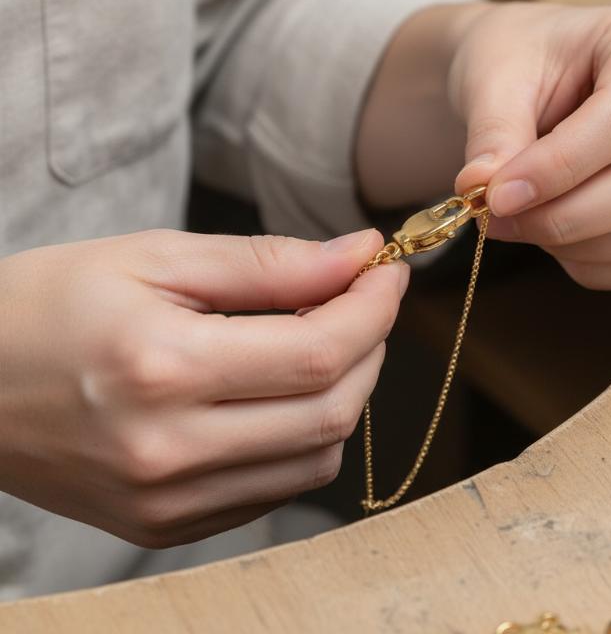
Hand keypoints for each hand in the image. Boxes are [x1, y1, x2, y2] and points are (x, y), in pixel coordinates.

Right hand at [0, 228, 406, 546]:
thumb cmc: (50, 303)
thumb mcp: (155, 258)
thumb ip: (268, 264)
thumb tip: (356, 256)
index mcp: (163, 369)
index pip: (320, 351)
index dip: (373, 307)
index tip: (386, 271)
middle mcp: (169, 451)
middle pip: (331, 409)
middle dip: (371, 346)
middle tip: (363, 299)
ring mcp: (168, 502)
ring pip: (316, 458)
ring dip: (344, 393)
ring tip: (324, 340)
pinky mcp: (165, 526)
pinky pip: (276, 488)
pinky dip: (302, 436)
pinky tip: (282, 392)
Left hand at [453, 2, 610, 288]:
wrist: (530, 76)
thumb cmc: (518, 63)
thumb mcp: (493, 79)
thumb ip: (492, 133)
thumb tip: (481, 190)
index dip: (557, 169)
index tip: (494, 195)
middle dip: (560, 217)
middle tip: (492, 217)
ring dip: (572, 245)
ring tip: (515, 222)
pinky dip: (590, 264)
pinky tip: (549, 236)